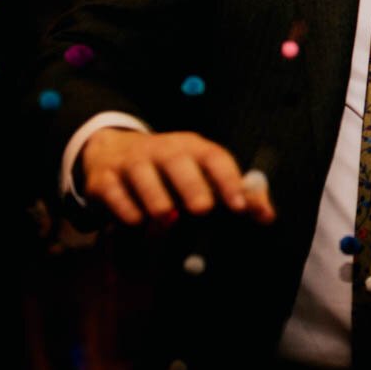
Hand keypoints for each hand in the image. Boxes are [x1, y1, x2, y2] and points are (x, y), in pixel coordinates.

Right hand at [79, 127, 275, 226]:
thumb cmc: (170, 169)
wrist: (111, 151)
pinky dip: (127, 211)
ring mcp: (132, 163)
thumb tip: (267, 216)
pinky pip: (116, 196)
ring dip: (157, 202)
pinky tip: (136, 222)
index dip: (228, 180)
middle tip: (202, 209)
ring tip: (167, 219)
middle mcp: (163, 150)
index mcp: (192, 147)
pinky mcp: (104, 180)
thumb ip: (236, 194)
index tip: (239, 206)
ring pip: (145, 179)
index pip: (214, 157)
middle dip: (191, 186)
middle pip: (178, 163)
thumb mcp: (202, 172)